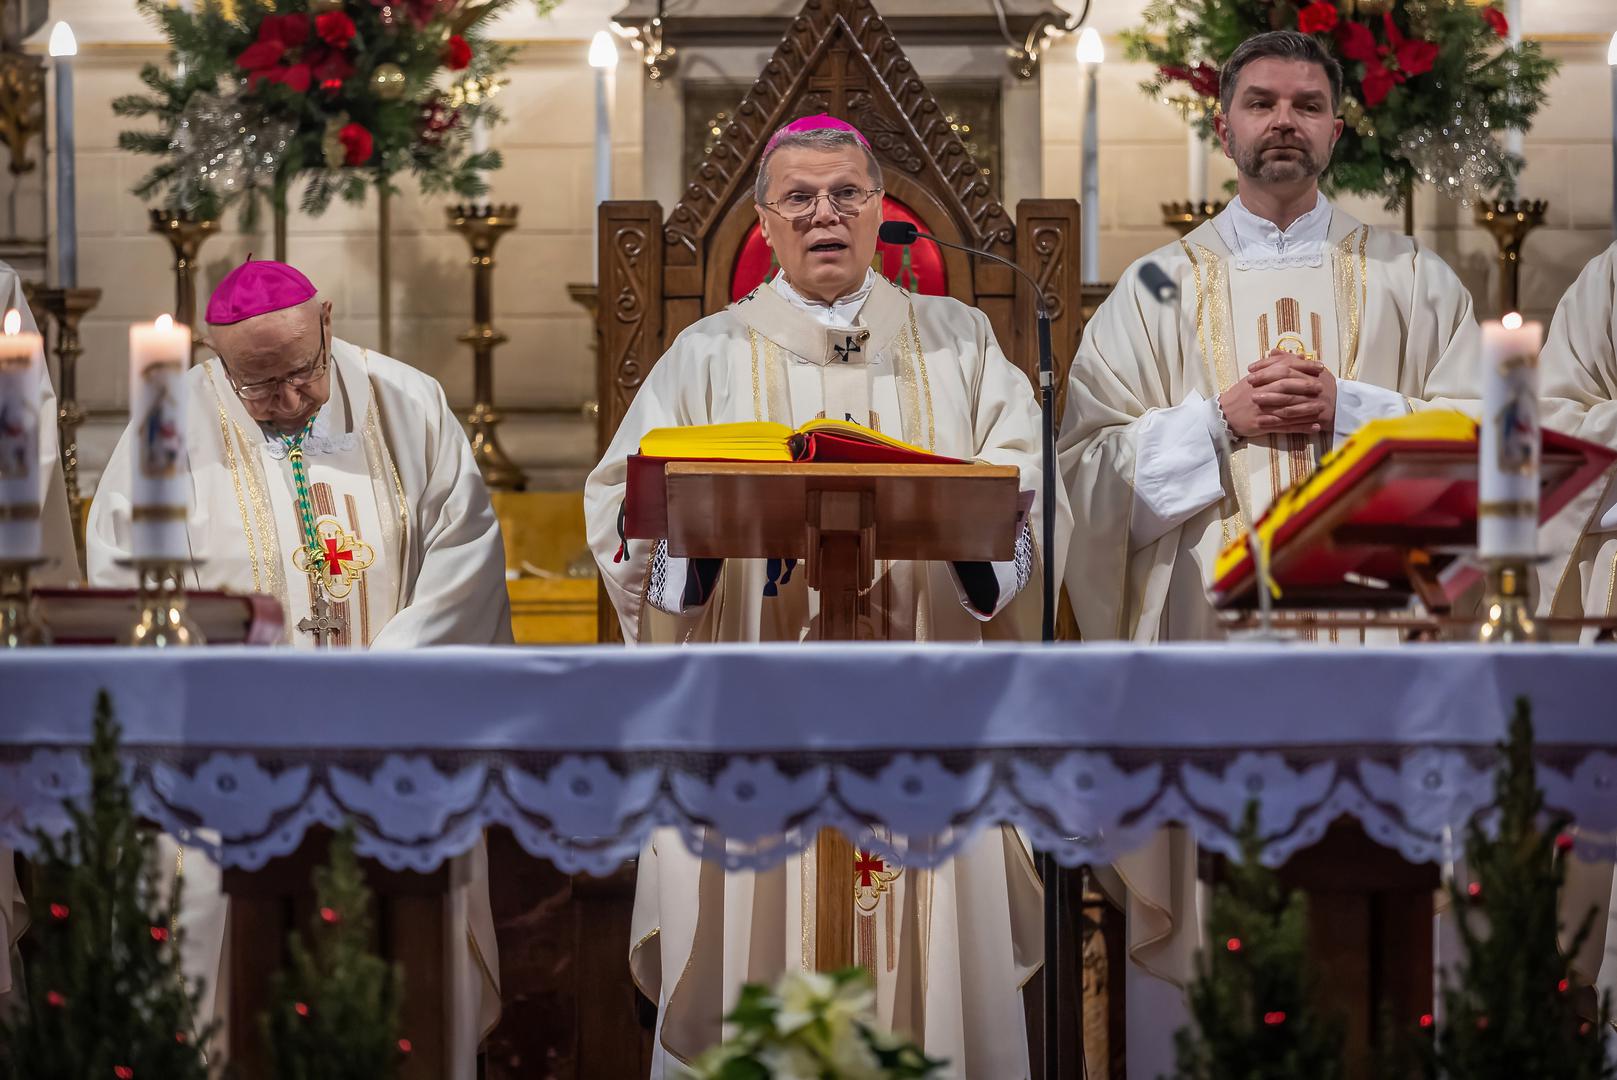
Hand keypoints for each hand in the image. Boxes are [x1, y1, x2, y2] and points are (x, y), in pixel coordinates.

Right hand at [1219, 350, 1335, 438]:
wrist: (1223, 413)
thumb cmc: (1242, 394)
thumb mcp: (1256, 376)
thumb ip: (1277, 365)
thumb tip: (1299, 356)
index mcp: (1260, 378)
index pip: (1284, 368)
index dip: (1304, 367)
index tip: (1320, 367)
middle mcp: (1261, 392)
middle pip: (1286, 387)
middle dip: (1305, 386)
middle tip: (1321, 387)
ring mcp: (1262, 409)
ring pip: (1287, 408)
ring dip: (1306, 409)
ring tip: (1322, 408)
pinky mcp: (1262, 424)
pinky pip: (1285, 427)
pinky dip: (1301, 427)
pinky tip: (1314, 427)